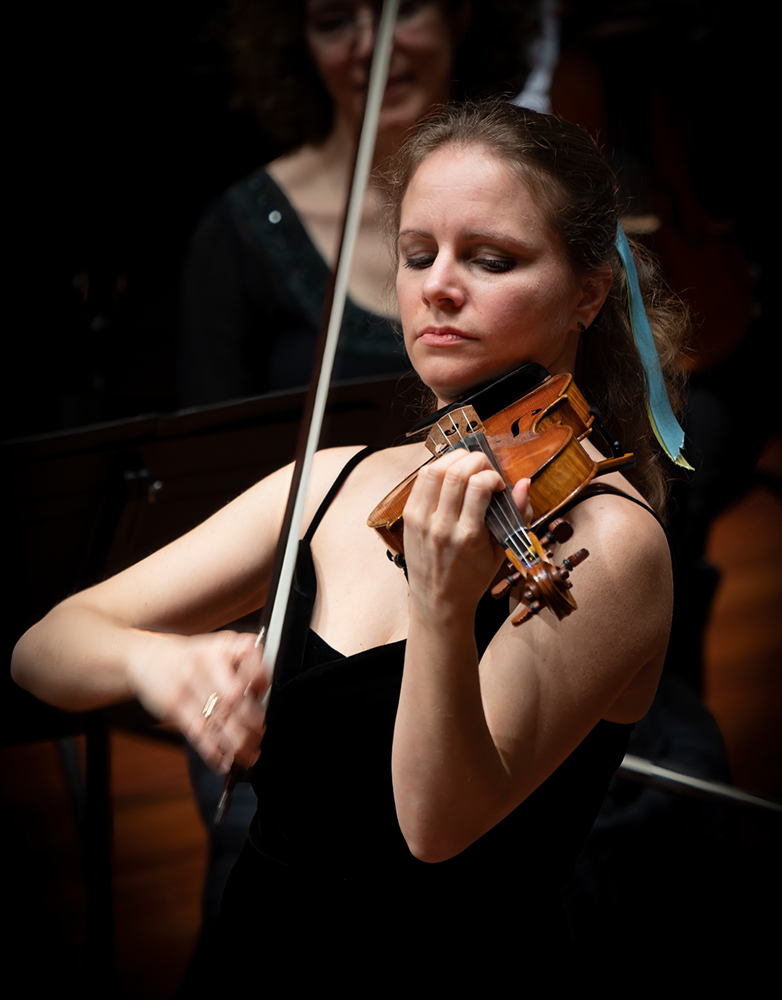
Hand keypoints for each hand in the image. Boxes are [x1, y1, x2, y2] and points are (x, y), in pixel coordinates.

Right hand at [128, 629, 269, 772]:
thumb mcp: (216, 649)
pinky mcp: (173, 705)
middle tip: (259, 734)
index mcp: (222, 647)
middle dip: (252, 722)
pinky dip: (213, 751)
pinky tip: (222, 760)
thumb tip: (260, 701)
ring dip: (236, 743)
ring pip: (218, 718)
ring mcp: (187, 683)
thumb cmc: (188, 658)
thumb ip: (240, 668)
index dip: (261, 680)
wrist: (145, 657)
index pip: (248, 658)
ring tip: (248, 755)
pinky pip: (197, 731)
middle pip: (235, 696)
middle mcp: (205, 662)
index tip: (262, 696)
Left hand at [402, 449, 514, 612]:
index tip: (498, 484)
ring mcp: (421, 520)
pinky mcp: (408, 518)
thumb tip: (525, 483)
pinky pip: (420, 481)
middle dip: (475, 459)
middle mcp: (441, 526)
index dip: (493, 475)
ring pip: (433, 470)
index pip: (478, 486)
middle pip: (454, 472)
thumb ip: (516, 515)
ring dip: (453, 459)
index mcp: (468, 536)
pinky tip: (449, 476)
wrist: (439, 603)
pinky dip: (437, 469)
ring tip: (467, 466)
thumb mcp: (501, 551)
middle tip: (484, 468)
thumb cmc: (472, 579)